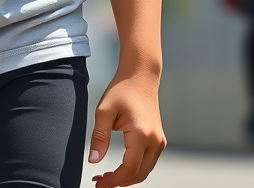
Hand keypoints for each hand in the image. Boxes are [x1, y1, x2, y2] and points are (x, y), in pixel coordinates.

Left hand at [88, 69, 165, 185]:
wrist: (140, 76)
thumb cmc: (122, 90)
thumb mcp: (104, 111)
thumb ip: (99, 137)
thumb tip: (93, 161)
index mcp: (141, 134)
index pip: (129, 169)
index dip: (113, 180)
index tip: (98, 183)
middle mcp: (155, 140)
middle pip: (138, 174)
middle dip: (119, 182)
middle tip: (99, 181)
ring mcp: (159, 141)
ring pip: (144, 171)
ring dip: (127, 178)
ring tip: (106, 177)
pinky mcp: (159, 140)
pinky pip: (148, 163)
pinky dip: (135, 170)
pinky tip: (120, 168)